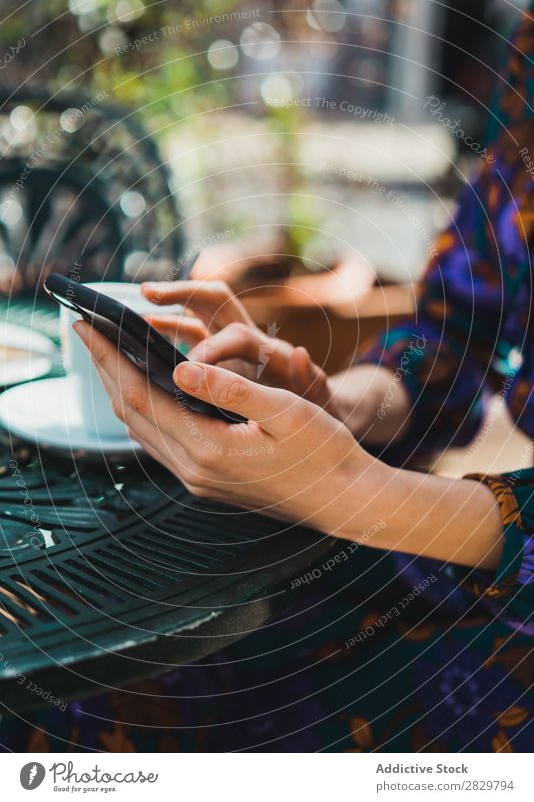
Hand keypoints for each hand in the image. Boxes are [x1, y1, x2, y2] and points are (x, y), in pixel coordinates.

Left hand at [73, 320, 373, 536]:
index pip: (140, 396)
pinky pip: (161, 443)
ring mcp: (199, 480)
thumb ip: (228, 389)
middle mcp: (194, 470)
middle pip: (132, 413)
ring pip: (142, 431)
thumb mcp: (284, 411)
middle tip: (86, 331)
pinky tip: (146, 392)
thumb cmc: (325, 453)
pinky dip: (144, 412)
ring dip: (120, 391)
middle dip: (105, 369)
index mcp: (208, 449)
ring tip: (109, 355)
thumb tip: (178, 368)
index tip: (87, 324)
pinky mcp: (208, 481)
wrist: (345, 500)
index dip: (110, 358)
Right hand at [141, 279, 338, 415]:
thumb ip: (311, 380)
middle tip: (148, 293)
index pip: (236, 334)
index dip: (212, 347)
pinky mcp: (220, 359)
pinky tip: (142, 337)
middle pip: (213, 301)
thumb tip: (300, 354)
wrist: (321, 417)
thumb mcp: (320, 401)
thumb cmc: (319, 411)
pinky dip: (167, 332)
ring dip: (167, 310)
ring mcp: (232, 347)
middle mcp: (250, 339)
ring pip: (196, 316)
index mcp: (270, 350)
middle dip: (181, 294)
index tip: (189, 367)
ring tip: (134, 312)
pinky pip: (190, 336)